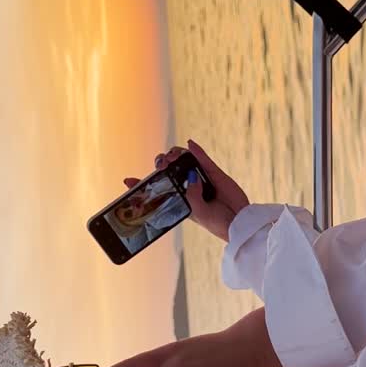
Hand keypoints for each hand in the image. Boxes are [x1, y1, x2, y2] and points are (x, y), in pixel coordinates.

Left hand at [124, 140, 249, 242]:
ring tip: (172, 159)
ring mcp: (200, 178)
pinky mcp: (214, 173)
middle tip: (162, 167)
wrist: (238, 222)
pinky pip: (203, 158)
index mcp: (180, 199)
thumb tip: (189, 175)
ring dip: (175, 155)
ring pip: (183, 160)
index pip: (158, 189)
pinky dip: (196, 150)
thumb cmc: (217, 222)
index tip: (127, 181)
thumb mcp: (197, 213)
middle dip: (161, 164)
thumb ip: (190, 195)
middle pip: (168, 169)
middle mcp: (187, 186)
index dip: (142, 184)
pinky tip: (190, 144)